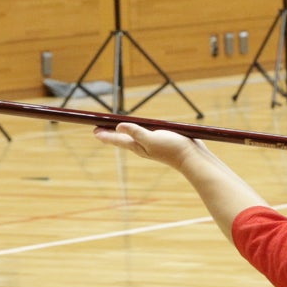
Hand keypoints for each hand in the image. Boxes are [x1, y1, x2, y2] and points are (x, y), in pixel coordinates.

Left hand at [94, 122, 208, 169]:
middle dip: (110, 134)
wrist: (192, 159)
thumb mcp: (152, 138)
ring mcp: (152, 145)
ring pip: (133, 138)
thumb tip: (118, 127)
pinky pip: (144, 135)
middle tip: (98, 130)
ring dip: (122, 134)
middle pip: (122, 139)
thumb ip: (135, 132)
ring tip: (115, 130)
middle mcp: (142, 146)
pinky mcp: (161, 142)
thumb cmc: (173, 148)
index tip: (93, 131)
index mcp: (138, 146)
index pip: (117, 139)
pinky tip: (140, 131)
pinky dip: (137, 132)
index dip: (105, 134)